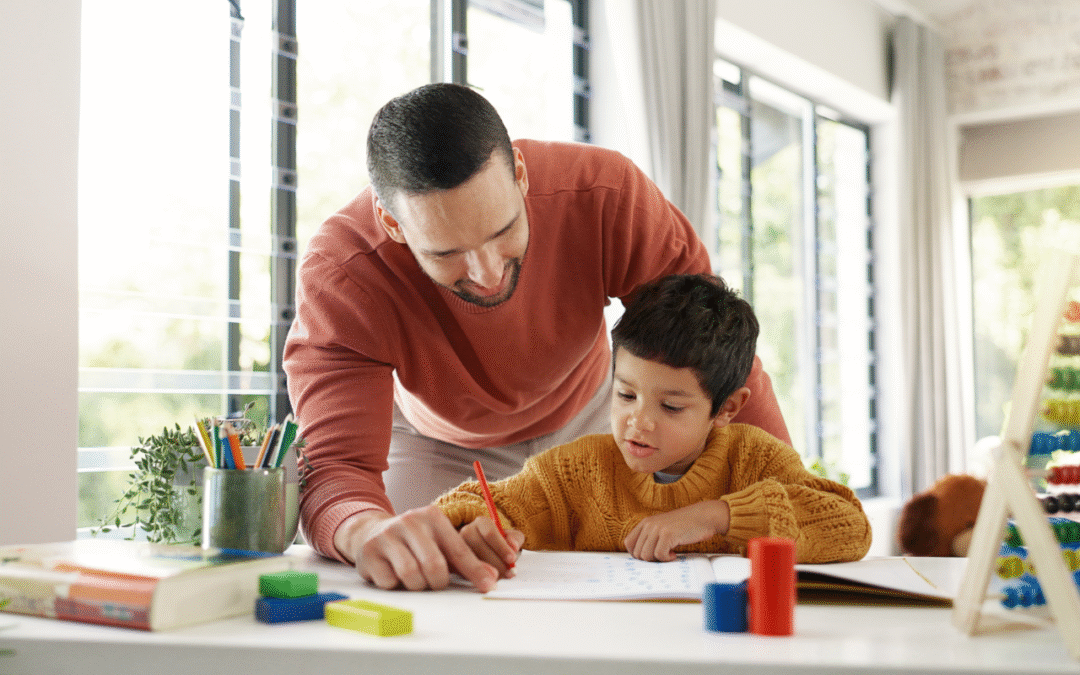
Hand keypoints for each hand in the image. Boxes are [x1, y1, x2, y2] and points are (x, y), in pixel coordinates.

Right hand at [334, 505, 507, 591]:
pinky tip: (392, 573)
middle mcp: (410, 522)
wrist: (370, 533)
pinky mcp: (370, 552)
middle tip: (433, 583)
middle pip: (434, 566)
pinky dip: (395, 585)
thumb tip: (490, 577)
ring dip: (416, 585)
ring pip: (412, 576)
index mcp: (432, 517)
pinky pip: (390, 582)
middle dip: (437, 582)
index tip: (488, 586)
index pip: (459, 549)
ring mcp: (388, 535)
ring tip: (413, 577)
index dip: (475, 571)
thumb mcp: (438, 543)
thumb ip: (464, 560)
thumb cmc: (413, 542)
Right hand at [459, 517, 524, 577]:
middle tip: (507, 572)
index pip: (490, 532)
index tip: (511, 558)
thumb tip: (513, 546)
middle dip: (497, 563)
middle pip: (479, 547)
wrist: (486, 553)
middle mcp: (467, 531)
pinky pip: (462, 570)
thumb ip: (515, 539)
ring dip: (487, 572)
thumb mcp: (511, 539)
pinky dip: (475, 578)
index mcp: (482, 523)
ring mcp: (456, 546)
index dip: (502, 547)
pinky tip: (485, 580)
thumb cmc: (499, 546)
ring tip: (498, 576)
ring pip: (470, 559)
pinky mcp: (452, 560)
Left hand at [624, 500, 729, 561]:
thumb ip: (651, 537)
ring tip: (669, 554)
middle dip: (650, 559)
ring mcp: (657, 529)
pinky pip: (659, 555)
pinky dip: (667, 559)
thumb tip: (641, 557)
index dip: (637, 554)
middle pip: (637, 553)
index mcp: (645, 522)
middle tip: (663, 556)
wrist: (704, 516)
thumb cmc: (685, 525)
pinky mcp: (667, 534)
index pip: (629, 543)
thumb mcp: (663, 528)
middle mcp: (649, 524)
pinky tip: (675, 554)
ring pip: (646, 556)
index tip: (651, 557)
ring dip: (658, 560)